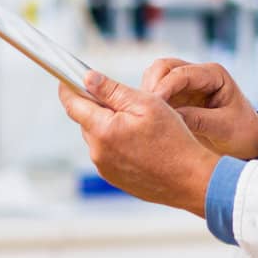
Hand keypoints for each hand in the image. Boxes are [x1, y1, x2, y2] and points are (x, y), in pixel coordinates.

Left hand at [58, 71, 218, 213]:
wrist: (189, 178)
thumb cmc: (172, 139)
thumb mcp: (145, 104)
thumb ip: (112, 90)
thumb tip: (88, 78)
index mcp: (102, 130)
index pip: (73, 104)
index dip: (68, 88)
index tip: (67, 78)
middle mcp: (98, 152)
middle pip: (87, 120)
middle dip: (98, 106)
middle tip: (124, 99)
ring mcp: (105, 168)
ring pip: (99, 136)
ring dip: (110, 125)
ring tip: (140, 124)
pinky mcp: (114, 179)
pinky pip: (109, 153)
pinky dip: (118, 142)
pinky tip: (142, 142)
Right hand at [141, 57, 257, 160]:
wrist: (247, 140)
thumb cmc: (242, 131)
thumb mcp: (224, 128)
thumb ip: (199, 120)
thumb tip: (170, 117)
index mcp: (213, 75)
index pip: (182, 73)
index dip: (165, 87)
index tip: (153, 106)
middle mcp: (197, 74)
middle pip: (164, 67)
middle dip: (152, 85)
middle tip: (144, 110)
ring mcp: (185, 85)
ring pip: (156, 77)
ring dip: (147, 93)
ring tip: (143, 115)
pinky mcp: (177, 97)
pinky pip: (156, 93)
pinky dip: (148, 102)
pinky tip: (146, 118)